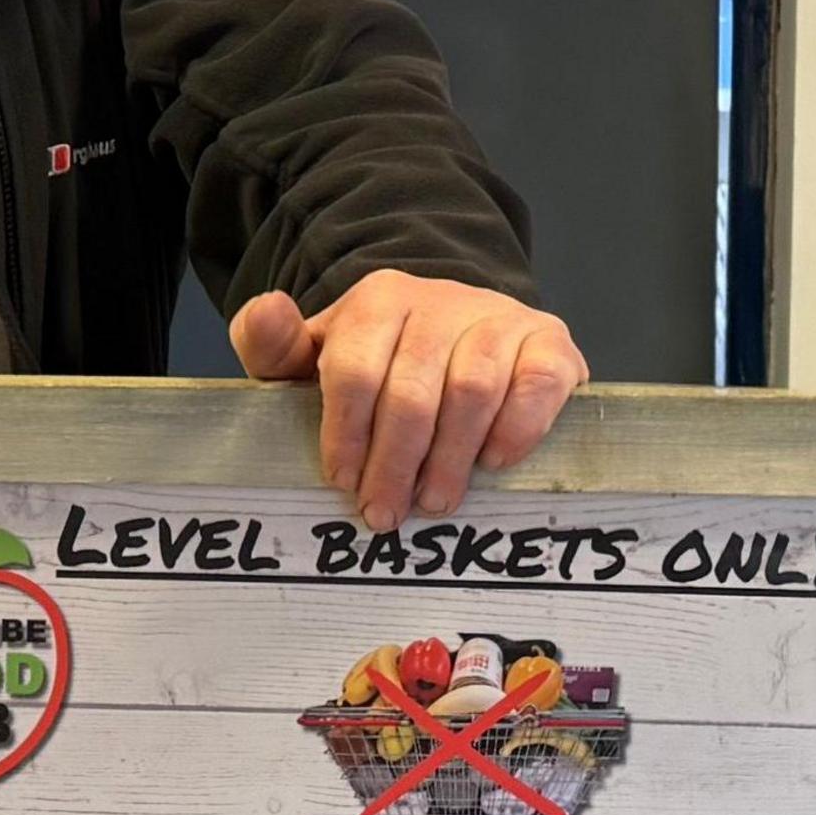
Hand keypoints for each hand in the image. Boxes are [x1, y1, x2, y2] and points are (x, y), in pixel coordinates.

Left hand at [232, 272, 586, 531]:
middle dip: (395, 462)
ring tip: (436, 502)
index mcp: (377, 302)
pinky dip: (515, 430)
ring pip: (472, 390)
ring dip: (451, 458)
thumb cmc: (382, 360)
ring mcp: (498, 318)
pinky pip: (537, 384)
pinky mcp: (548, 341)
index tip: (342, 481)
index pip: (354, 369)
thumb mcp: (316, 353)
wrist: (465, 328)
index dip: (346, 433)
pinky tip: (493, 463)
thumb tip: (266, 311)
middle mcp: (440, 300)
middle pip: (412, 390)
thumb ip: (274, 343)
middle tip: (386, 514)